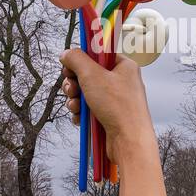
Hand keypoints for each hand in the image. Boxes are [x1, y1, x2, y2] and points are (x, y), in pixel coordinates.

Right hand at [60, 49, 155, 164]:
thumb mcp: (92, 75)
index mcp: (124, 66)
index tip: (70, 65)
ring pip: (86, 93)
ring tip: (76, 106)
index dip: (82, 59)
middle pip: (89, 74)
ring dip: (75, 99)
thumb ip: (76, 60)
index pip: (99, 54)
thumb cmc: (118, 107)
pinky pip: (89, 109)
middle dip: (74, 82)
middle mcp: (121, 81)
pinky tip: (80, 117)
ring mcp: (115, 100)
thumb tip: (67, 54)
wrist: (128, 141)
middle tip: (72, 88)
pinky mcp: (109, 115)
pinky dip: (81, 112)